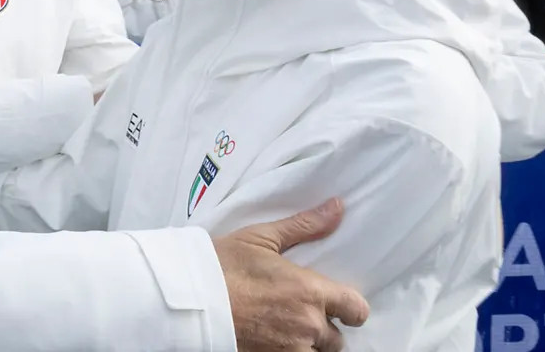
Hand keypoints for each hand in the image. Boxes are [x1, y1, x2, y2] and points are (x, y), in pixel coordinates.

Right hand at [214, 199, 369, 351]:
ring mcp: (289, 350)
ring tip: (286, 330)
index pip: (356, 310)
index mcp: (309, 292)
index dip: (352, 308)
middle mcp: (306, 325)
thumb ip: (304, 226)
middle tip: (300, 315)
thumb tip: (337, 208)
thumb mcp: (261, 238)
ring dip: (307, 346)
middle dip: (323, 329)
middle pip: (336, 340)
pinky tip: (272, 340)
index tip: (341, 306)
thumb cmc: (221, 264)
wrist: (188, 297)